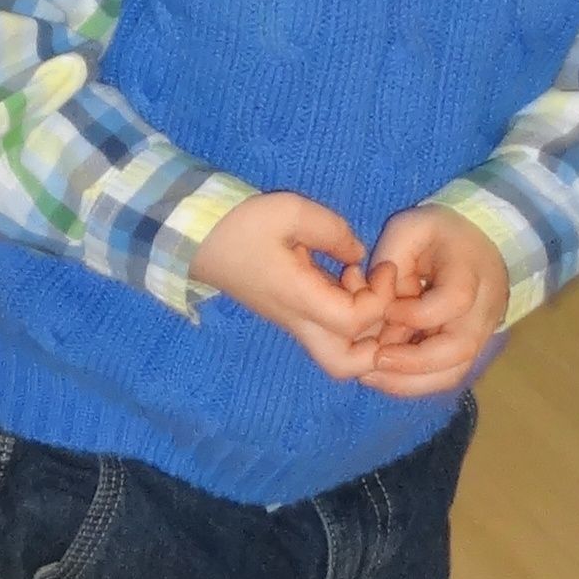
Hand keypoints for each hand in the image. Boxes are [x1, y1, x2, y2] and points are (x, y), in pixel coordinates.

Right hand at [189, 190, 391, 383]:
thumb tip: (360, 255)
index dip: (380, 300)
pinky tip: (347, 281)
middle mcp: (296, 321)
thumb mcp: (290, 212)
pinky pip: (328, 333)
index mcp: (297, 298)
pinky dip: (350, 319)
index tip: (380, 267)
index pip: (354, 323)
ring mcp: (291, 322)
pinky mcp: (289, 314)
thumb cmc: (239, 224)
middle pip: (344, 366)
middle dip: (376, 345)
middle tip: (382, 305)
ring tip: (362, 287)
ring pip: (337, 356)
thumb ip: (334, 232)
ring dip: (363, 331)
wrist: (196, 237)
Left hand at [363, 206, 506, 400]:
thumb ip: (391, 262)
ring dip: (411, 381)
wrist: (476, 241)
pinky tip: (382, 376)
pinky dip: (413, 381)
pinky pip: (445, 374)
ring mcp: (481, 332)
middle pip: (461, 349)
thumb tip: (378, 308)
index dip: (418, 314)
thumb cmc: (436, 233)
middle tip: (373, 360)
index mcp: (472, 270)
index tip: (387, 310)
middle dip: (412, 363)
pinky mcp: (468, 347)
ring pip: (455, 372)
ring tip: (371, 376)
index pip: (455, 302)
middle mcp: (485, 307)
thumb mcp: (409, 229)